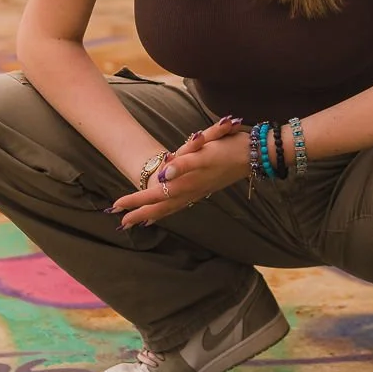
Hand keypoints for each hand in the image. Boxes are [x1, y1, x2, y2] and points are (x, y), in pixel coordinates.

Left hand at [110, 118, 247, 227]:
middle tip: (121, 222)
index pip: (155, 195)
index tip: (117, 207)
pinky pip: (182, 203)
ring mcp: (198, 190)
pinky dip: (171, 209)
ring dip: (154, 214)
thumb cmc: (228, 149)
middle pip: (160, 206)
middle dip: (140, 213)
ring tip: (141, 221)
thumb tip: (163, 176)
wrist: (255, 154)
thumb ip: (183, 164)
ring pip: (171, 207)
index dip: (136, 201)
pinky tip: (170, 208)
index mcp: (187, 182)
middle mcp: (191, 190)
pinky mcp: (204, 187)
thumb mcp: (205, 152)